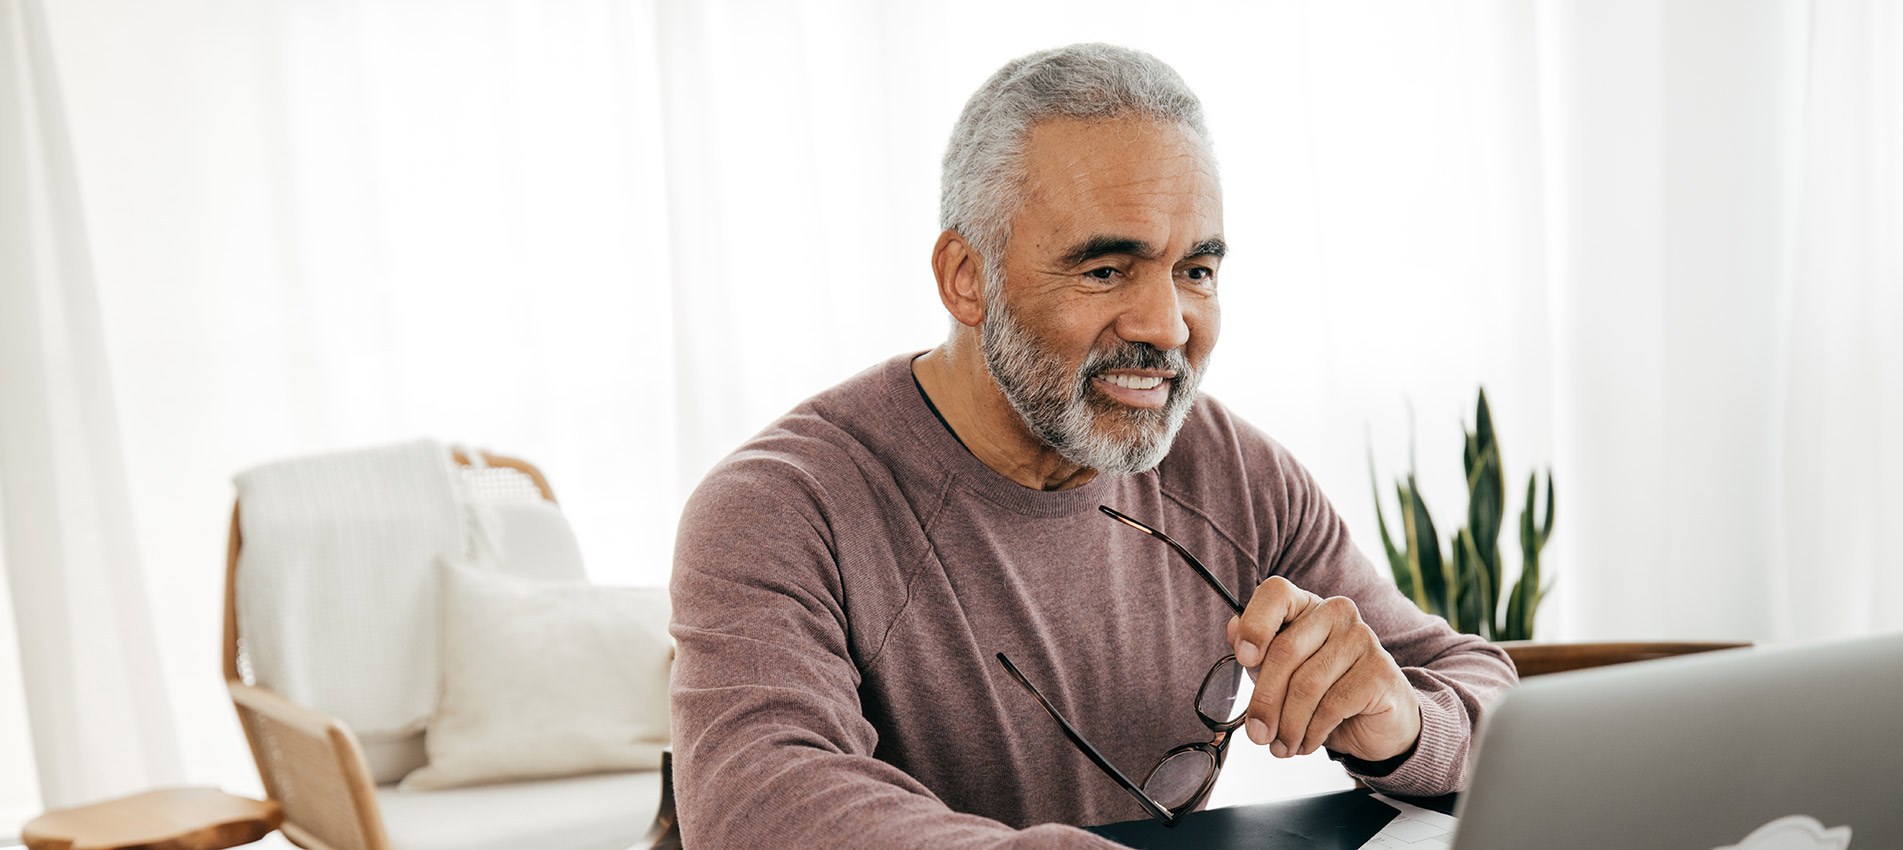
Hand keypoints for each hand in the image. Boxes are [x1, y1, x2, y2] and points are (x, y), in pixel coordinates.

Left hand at [1227, 576, 1421, 762]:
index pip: (1276, 593)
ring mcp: (1362, 639)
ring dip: (1288, 725)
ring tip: (1282, 746)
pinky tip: (1307, 742)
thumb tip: (1233, 630)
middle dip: (1265, 701)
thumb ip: (1259, 653)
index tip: (1244, 659)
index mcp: (1307, 606)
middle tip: (1257, 734)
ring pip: (1306, 685)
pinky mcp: (1379, 671)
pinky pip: (1331, 705)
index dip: (1255, 624)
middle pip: (1285, 651)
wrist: (1378, 723)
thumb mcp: (1284, 675)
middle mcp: (1337, 613)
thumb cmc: (1325, 693)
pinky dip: (1312, 732)